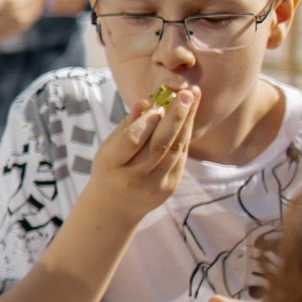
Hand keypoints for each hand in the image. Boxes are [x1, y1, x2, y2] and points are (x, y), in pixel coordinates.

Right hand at [76, 84, 197, 228]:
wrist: (115, 208)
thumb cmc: (109, 169)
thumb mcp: (107, 148)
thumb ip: (126, 126)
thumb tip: (145, 102)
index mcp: (111, 165)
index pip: (131, 140)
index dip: (146, 122)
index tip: (159, 104)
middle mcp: (134, 178)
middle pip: (159, 145)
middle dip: (176, 117)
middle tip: (187, 94)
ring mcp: (155, 185)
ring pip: (175, 150)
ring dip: (187, 122)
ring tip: (193, 97)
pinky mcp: (170, 187)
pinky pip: (181, 157)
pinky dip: (185, 135)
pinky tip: (189, 118)